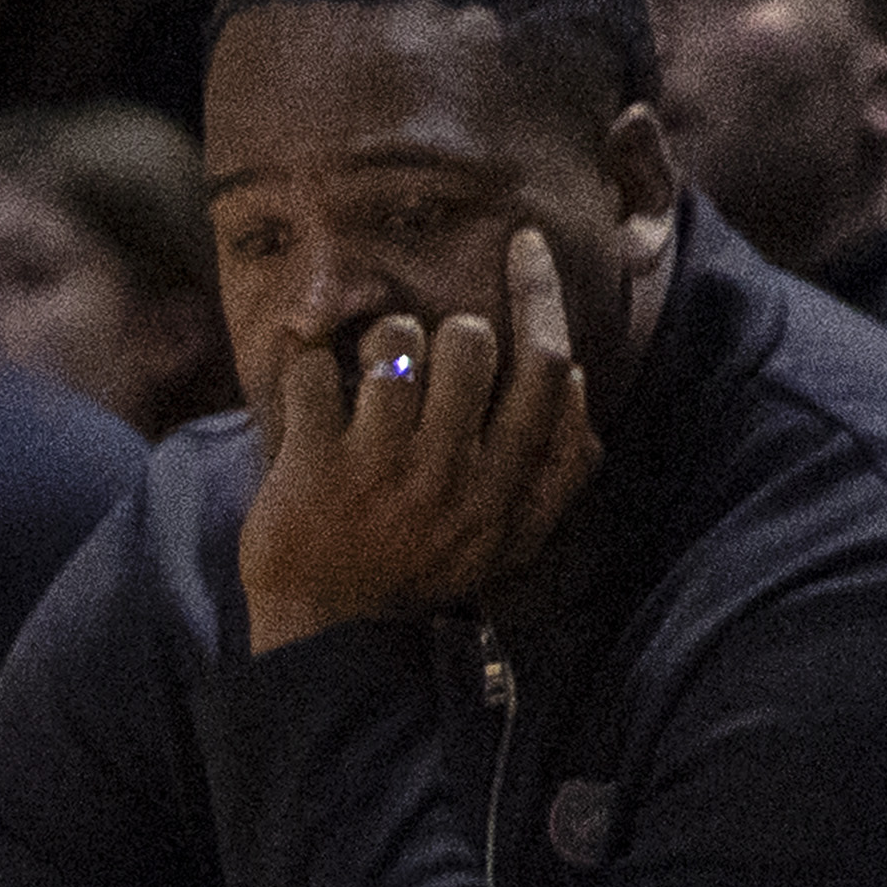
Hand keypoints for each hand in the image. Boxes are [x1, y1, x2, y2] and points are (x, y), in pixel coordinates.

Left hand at [236, 227, 600, 653]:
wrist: (330, 639)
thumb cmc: (421, 575)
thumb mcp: (510, 540)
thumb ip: (557, 472)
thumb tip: (580, 386)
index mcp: (507, 486)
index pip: (547, 366)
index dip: (538, 293)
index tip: (523, 246)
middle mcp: (450, 475)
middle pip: (473, 342)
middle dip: (451, 328)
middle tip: (429, 356)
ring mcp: (379, 471)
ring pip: (396, 343)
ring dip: (383, 336)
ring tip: (371, 373)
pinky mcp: (311, 471)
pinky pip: (314, 372)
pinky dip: (306, 361)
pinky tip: (309, 383)